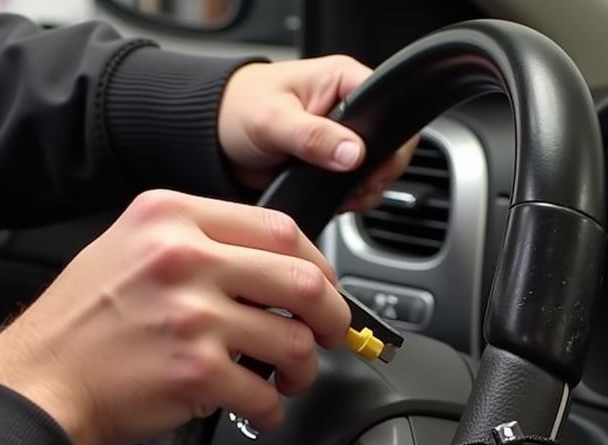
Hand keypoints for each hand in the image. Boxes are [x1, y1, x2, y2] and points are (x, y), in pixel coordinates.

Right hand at [0, 191, 348, 444]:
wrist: (41, 380)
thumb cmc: (84, 323)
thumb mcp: (131, 247)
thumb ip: (198, 242)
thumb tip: (273, 266)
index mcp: (172, 217)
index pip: (280, 229)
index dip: (319, 265)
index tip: (324, 288)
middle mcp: (184, 259)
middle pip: (303, 280)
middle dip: (332, 316)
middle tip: (331, 336)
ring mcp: (192, 316)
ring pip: (294, 341)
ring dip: (304, 369)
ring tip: (288, 379)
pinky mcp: (195, 373)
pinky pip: (264, 394)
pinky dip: (271, 410)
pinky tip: (259, 409)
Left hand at [218, 56, 416, 210]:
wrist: (218, 137)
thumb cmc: (238, 109)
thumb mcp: (273, 120)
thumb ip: (313, 137)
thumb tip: (353, 153)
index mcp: (342, 81)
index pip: (388, 106)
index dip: (390, 143)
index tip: (373, 171)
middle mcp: (348, 110)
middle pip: (389, 145)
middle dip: (377, 173)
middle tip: (356, 188)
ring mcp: (343, 140)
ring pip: (376, 171)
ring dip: (362, 191)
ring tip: (339, 195)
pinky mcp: (334, 166)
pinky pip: (357, 187)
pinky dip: (349, 200)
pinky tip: (332, 199)